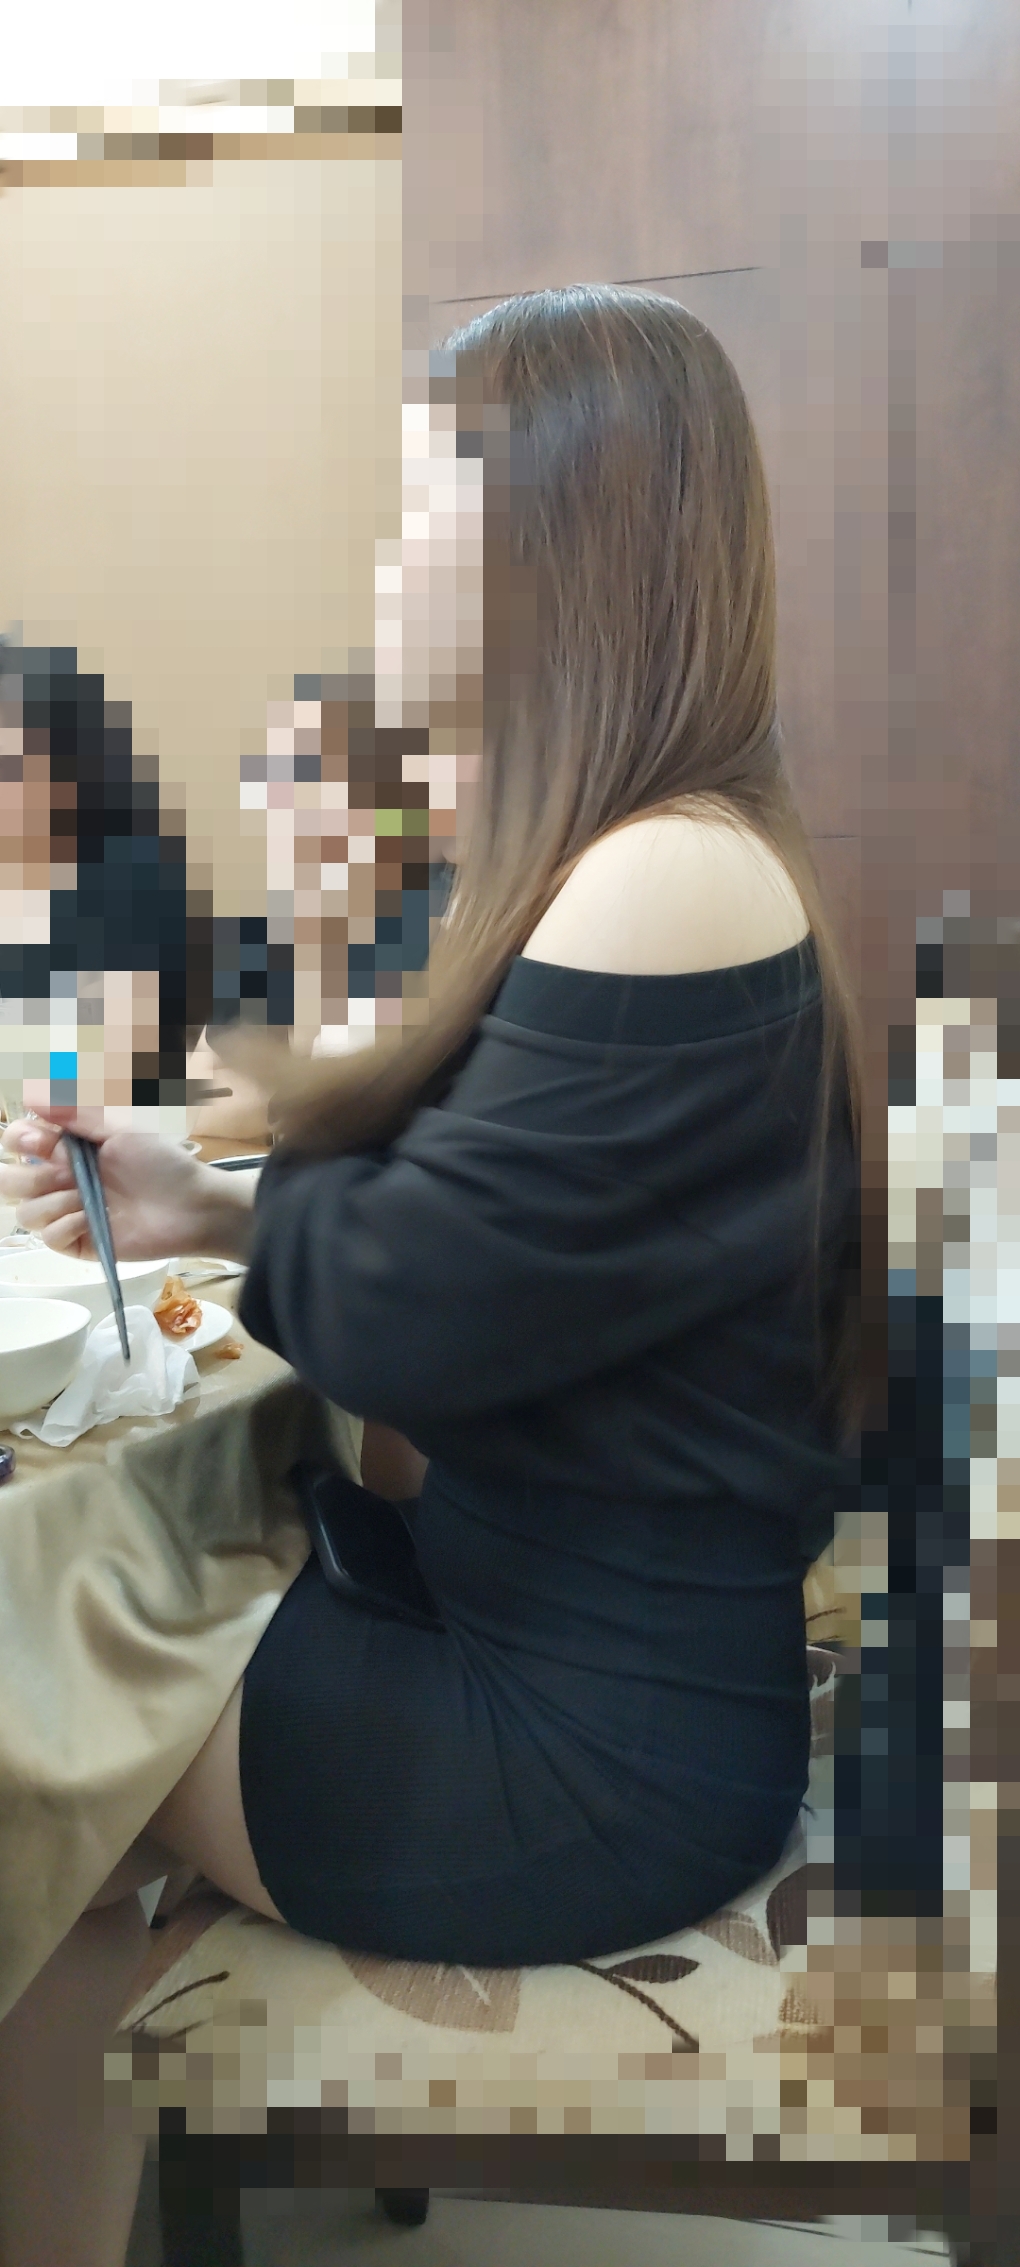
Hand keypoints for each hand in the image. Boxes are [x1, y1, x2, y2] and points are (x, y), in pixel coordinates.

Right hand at [0, 1110, 253, 1262]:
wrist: (192, 1205)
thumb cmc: (162, 1162)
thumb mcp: (120, 1129)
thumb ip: (75, 1112)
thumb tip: (31, 1094)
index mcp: (68, 1149)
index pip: (18, 1142)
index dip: (19, 1140)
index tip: (41, 1141)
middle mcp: (62, 1180)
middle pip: (10, 1181)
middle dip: (28, 1177)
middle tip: (64, 1174)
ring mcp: (69, 1213)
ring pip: (24, 1213)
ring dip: (50, 1202)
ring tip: (84, 1198)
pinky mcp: (79, 1242)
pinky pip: (48, 1238)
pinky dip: (64, 1226)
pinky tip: (90, 1218)